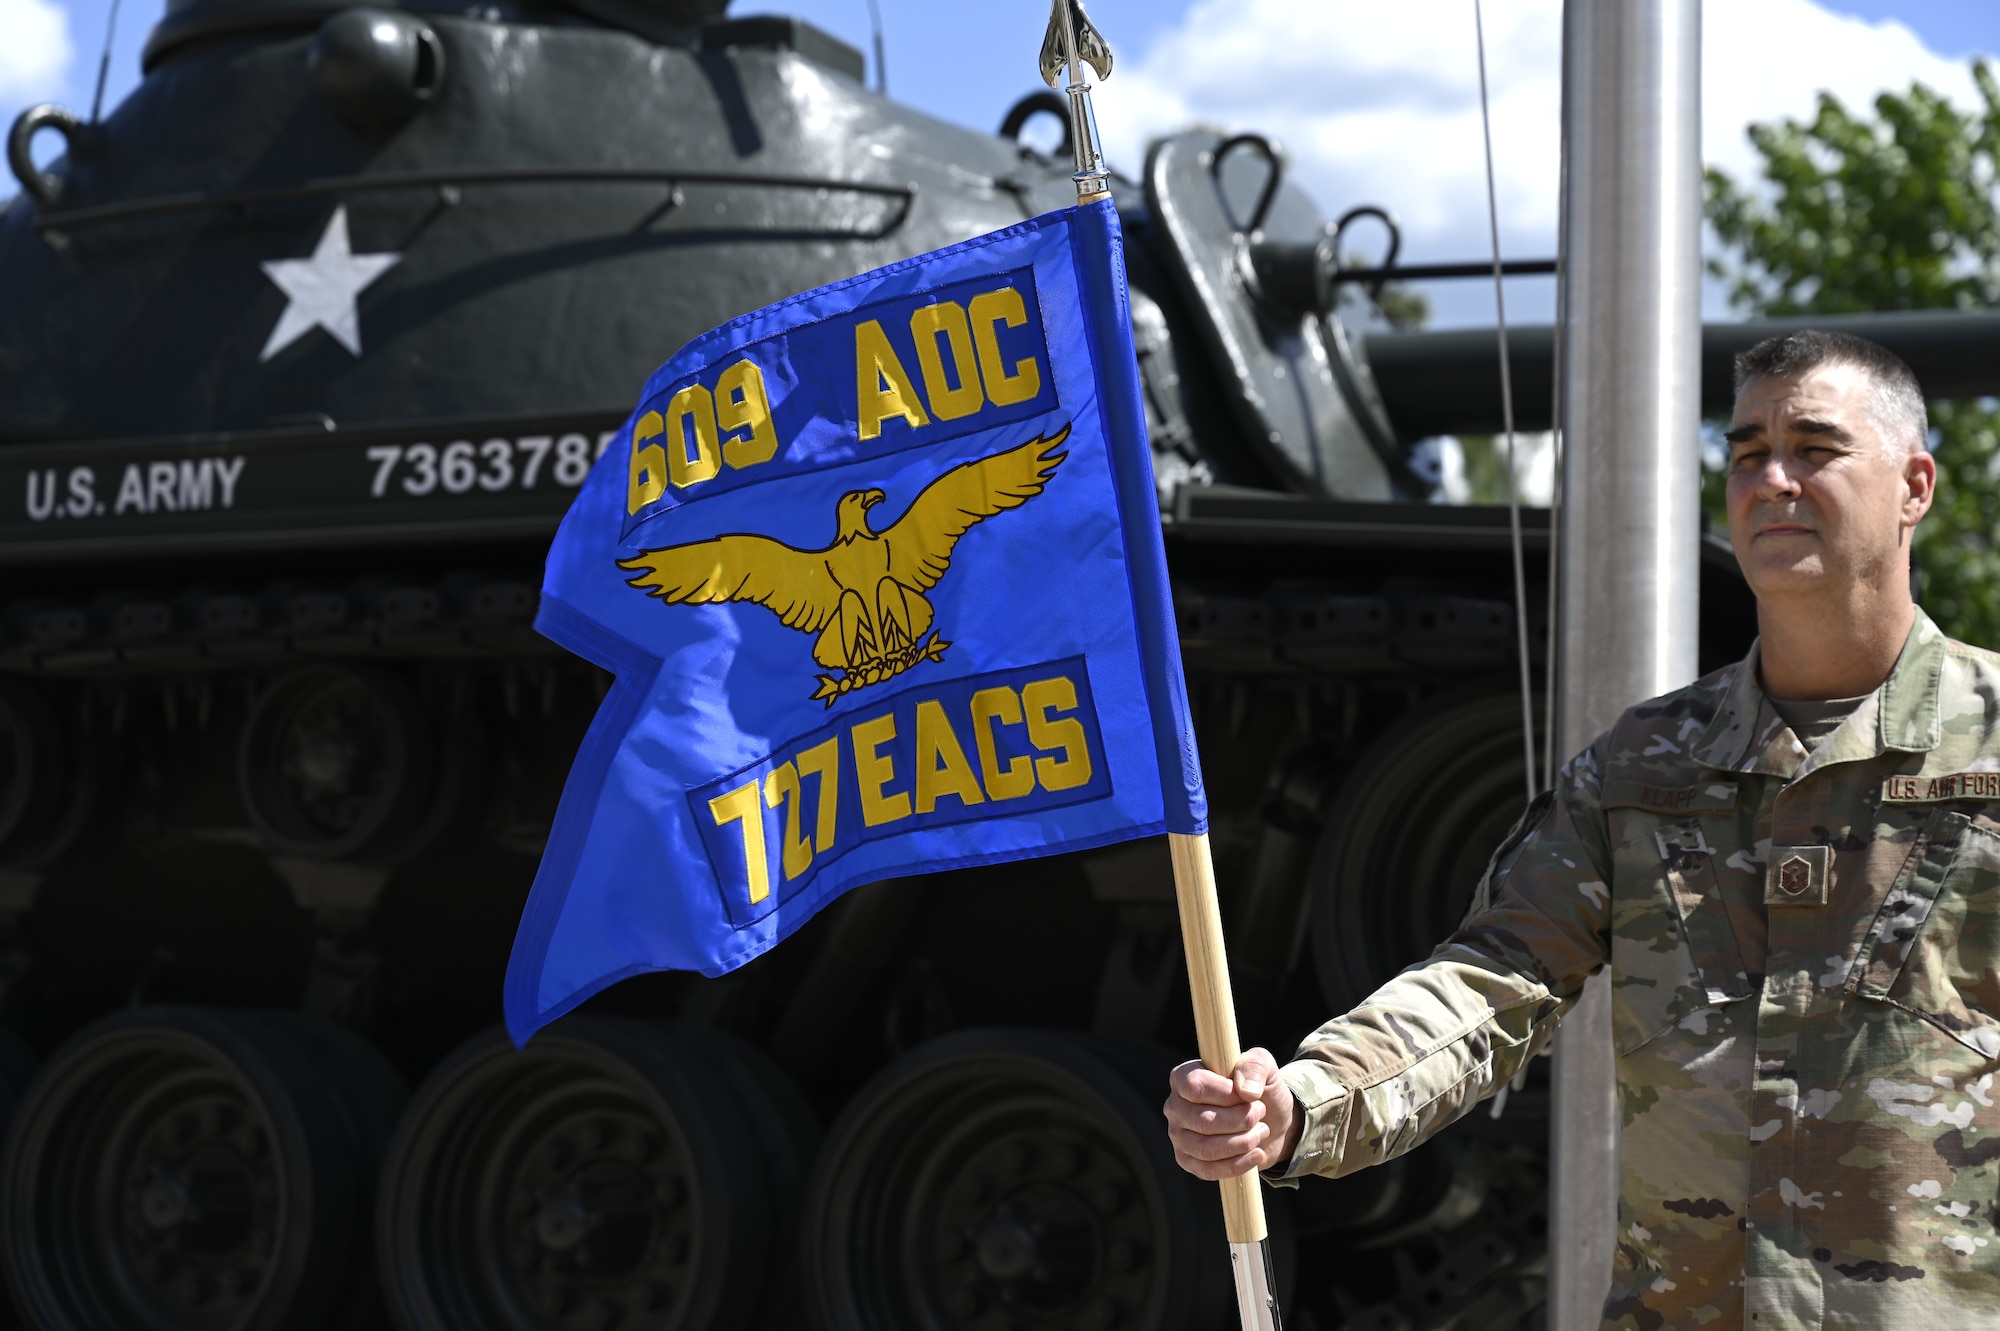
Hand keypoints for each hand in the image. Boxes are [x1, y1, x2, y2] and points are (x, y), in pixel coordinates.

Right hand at [1162, 1047, 1299, 1179]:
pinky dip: (1237, 1165)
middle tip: (1260, 1113)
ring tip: (1261, 1131)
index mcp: (1183, 1077)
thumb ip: (1254, 1066)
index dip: (1226, 1095)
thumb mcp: (1263, 1066)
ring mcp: (1178, 1135)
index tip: (1251, 1096)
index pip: (1195, 1088)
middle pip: (1203, 1121)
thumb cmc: (1258, 1089)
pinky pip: (1208, 1170)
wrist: (1268, 1121)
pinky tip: (1256, 1154)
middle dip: (1240, 1121)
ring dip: (1242, 1142)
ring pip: (1206, 1148)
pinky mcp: (1187, 1160)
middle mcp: (1175, 1106)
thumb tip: (1245, 1091)